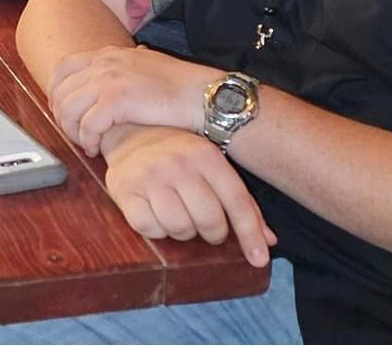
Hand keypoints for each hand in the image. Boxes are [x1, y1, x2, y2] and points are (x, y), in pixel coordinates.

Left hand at [51, 45, 215, 157]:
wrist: (204, 97)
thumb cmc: (180, 88)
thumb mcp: (144, 66)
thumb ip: (121, 69)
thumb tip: (108, 77)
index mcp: (107, 54)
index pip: (62, 69)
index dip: (56, 93)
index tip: (63, 113)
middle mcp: (104, 63)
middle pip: (60, 91)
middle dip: (62, 117)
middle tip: (75, 135)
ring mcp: (108, 79)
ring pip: (69, 110)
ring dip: (73, 132)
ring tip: (87, 144)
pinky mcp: (117, 100)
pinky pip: (86, 125)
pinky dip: (88, 140)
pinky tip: (97, 149)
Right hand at [102, 125, 276, 266]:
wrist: (130, 132)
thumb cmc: (179, 155)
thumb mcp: (213, 167)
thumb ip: (241, 202)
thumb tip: (267, 241)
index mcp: (206, 155)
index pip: (236, 201)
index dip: (250, 233)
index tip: (259, 260)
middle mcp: (177, 163)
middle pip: (209, 220)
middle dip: (213, 234)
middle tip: (208, 228)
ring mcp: (149, 175)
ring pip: (179, 228)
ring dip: (184, 233)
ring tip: (181, 218)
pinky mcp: (124, 189)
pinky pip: (149, 229)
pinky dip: (157, 231)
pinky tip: (157, 215)